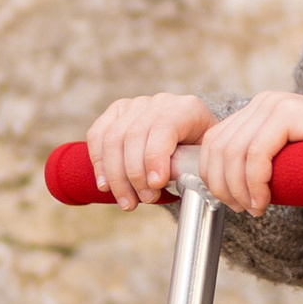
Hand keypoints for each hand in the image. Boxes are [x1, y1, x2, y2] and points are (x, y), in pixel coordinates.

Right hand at [86, 93, 216, 209]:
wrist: (192, 141)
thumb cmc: (198, 154)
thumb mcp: (204, 159)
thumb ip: (190, 167)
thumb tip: (167, 183)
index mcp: (187, 108)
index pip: (164, 128)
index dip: (156, 157)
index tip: (156, 184)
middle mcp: (160, 102)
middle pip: (135, 136)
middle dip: (135, 175)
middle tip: (143, 200)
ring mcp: (136, 105)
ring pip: (114, 139)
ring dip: (117, 176)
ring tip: (127, 201)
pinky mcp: (116, 112)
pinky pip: (98, 135)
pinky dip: (99, 162)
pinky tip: (105, 185)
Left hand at [198, 91, 302, 215]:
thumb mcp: (289, 161)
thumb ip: (266, 164)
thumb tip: (234, 190)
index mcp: (257, 111)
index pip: (214, 142)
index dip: (211, 176)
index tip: (228, 203)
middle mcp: (263, 103)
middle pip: (219, 147)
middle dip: (221, 186)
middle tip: (241, 210)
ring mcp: (276, 105)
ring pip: (234, 152)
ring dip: (237, 188)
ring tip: (254, 209)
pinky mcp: (290, 113)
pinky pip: (256, 152)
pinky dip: (253, 180)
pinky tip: (262, 200)